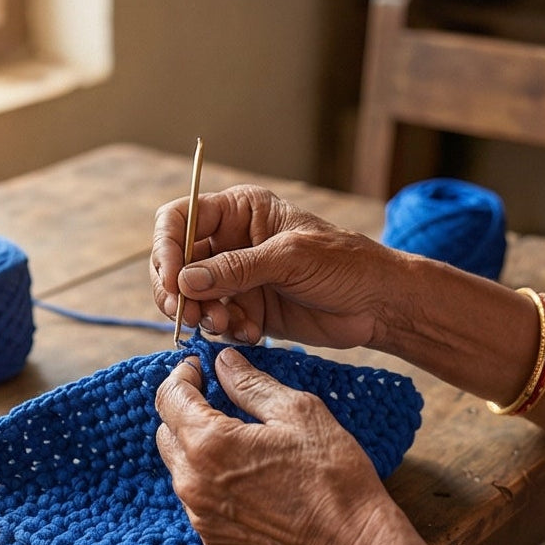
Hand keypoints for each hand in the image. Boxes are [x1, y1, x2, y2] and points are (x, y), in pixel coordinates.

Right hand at [150, 184, 404, 347]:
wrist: (378, 304)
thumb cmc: (345, 264)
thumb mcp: (290, 258)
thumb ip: (236, 269)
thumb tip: (185, 281)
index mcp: (239, 212)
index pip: (179, 220)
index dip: (166, 248)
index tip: (171, 280)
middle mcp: (231, 243)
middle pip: (176, 263)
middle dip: (177, 291)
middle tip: (190, 314)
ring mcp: (237, 279)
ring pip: (192, 297)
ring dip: (201, 314)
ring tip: (226, 324)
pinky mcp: (247, 310)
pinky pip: (217, 322)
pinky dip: (226, 331)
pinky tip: (251, 333)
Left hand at [154, 347, 392, 544]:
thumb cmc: (332, 476)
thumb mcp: (297, 412)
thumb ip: (251, 384)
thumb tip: (224, 362)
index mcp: (209, 444)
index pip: (170, 398)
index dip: (183, 375)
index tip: (199, 367)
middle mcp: (193, 483)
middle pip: (166, 432)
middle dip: (184, 409)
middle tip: (216, 396)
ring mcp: (201, 517)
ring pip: (179, 468)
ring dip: (195, 446)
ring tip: (234, 435)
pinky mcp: (214, 540)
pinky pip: (196, 500)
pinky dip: (209, 480)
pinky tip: (243, 474)